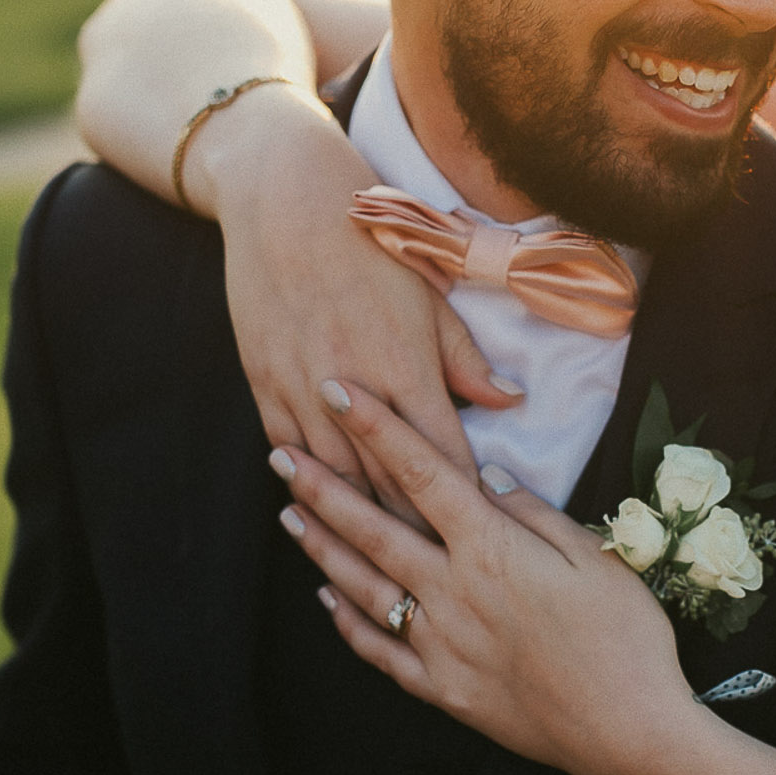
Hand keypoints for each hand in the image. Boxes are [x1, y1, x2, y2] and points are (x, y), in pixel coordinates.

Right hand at [195, 88, 520, 520]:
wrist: (285, 201)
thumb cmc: (371, 244)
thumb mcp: (431, 296)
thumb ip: (467, 359)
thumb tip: (510, 402)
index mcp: (406, 369)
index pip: (443, 461)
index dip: (464, 505)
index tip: (486, 539)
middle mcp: (353, 391)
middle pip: (389, 486)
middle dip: (417, 531)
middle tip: (444, 573)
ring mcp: (302, 391)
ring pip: (335, 482)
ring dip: (360, 522)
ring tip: (386, 563)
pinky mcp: (264, 384)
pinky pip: (289, 453)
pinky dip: (309, 486)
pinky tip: (323, 513)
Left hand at [273, 381, 698, 774]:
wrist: (628, 733)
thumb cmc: (626, 640)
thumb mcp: (594, 558)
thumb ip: (535, 513)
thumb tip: (487, 474)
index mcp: (493, 551)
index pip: (423, 474)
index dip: (378, 429)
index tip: (340, 393)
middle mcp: (454, 593)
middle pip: (374, 529)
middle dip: (323, 488)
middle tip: (280, 455)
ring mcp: (442, 646)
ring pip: (365, 587)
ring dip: (322, 548)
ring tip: (288, 515)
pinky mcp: (444, 690)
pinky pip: (382, 651)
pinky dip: (348, 623)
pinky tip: (327, 599)